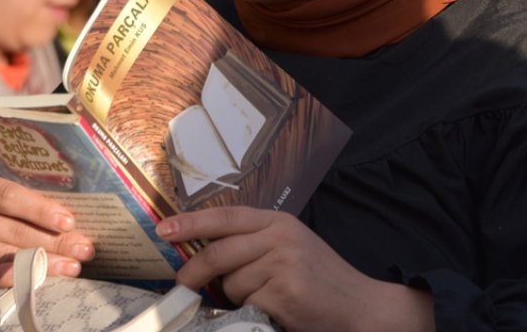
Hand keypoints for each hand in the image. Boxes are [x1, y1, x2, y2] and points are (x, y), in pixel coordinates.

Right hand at [0, 170, 96, 310]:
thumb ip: (18, 204)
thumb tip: (70, 220)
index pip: (8, 196)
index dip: (40, 209)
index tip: (69, 221)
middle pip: (10, 229)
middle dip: (52, 241)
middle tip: (83, 250)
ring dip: (39, 263)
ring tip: (70, 268)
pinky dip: (6, 279)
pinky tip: (32, 281)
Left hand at [157, 207, 432, 331]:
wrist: (361, 307)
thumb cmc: (321, 281)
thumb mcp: (291, 248)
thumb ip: (255, 244)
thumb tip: (207, 254)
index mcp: (279, 222)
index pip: (227, 217)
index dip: (192, 222)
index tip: (165, 229)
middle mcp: (281, 237)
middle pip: (220, 252)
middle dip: (195, 271)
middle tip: (184, 285)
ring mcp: (284, 263)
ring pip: (231, 283)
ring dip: (237, 298)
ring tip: (265, 299)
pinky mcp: (286, 292)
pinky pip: (248, 303)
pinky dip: (254, 311)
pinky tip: (276, 309)